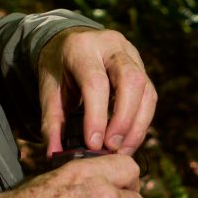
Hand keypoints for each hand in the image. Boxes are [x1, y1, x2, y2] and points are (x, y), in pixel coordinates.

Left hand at [36, 28, 156, 156]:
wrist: (69, 42)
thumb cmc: (58, 68)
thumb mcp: (47, 89)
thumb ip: (52, 122)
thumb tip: (54, 155)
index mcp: (82, 47)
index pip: (95, 82)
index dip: (97, 116)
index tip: (93, 144)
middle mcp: (111, 46)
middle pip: (130, 80)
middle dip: (124, 119)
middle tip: (111, 148)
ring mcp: (131, 54)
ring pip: (146, 90)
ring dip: (137, 125)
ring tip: (122, 151)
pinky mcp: (142, 67)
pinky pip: (150, 96)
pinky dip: (141, 122)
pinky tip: (128, 140)